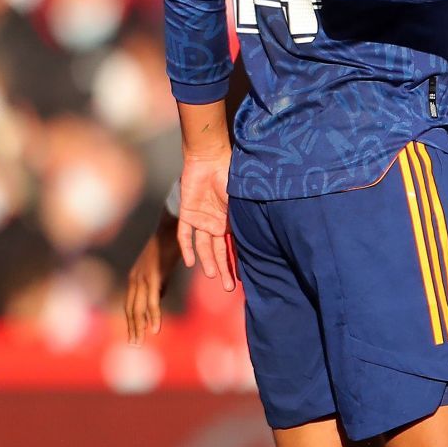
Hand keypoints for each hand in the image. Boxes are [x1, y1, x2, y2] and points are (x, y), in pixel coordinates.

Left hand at [124, 211, 182, 341]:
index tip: (135, 335)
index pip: (131, 304)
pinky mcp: (153, 275)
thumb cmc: (171, 244)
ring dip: (138, 326)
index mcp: (137, 277)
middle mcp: (135, 278)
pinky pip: (152, 300)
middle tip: (134, 345)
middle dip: (132, 328)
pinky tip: (154, 328)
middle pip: (130, 308)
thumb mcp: (164, 268)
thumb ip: (160, 284)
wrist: (174, 225)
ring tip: (140, 341)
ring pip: (138, 307)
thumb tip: (159, 298)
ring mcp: (143, 277)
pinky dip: (152, 316)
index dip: (132, 321)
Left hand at [176, 152, 236, 290]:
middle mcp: (216, 223)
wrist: (210, 157)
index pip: (234, 246)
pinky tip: (190, 262)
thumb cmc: (231, 174)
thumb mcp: (242, 200)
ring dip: (208, 262)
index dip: (237, 262)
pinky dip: (187, 248)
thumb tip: (263, 235)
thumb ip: (245, 218)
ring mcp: (201, 219)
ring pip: (203, 247)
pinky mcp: (186, 213)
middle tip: (228, 288)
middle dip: (224, 269)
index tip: (242, 279)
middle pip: (219, 251)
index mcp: (231, 221)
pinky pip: (184, 234)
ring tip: (214, 276)